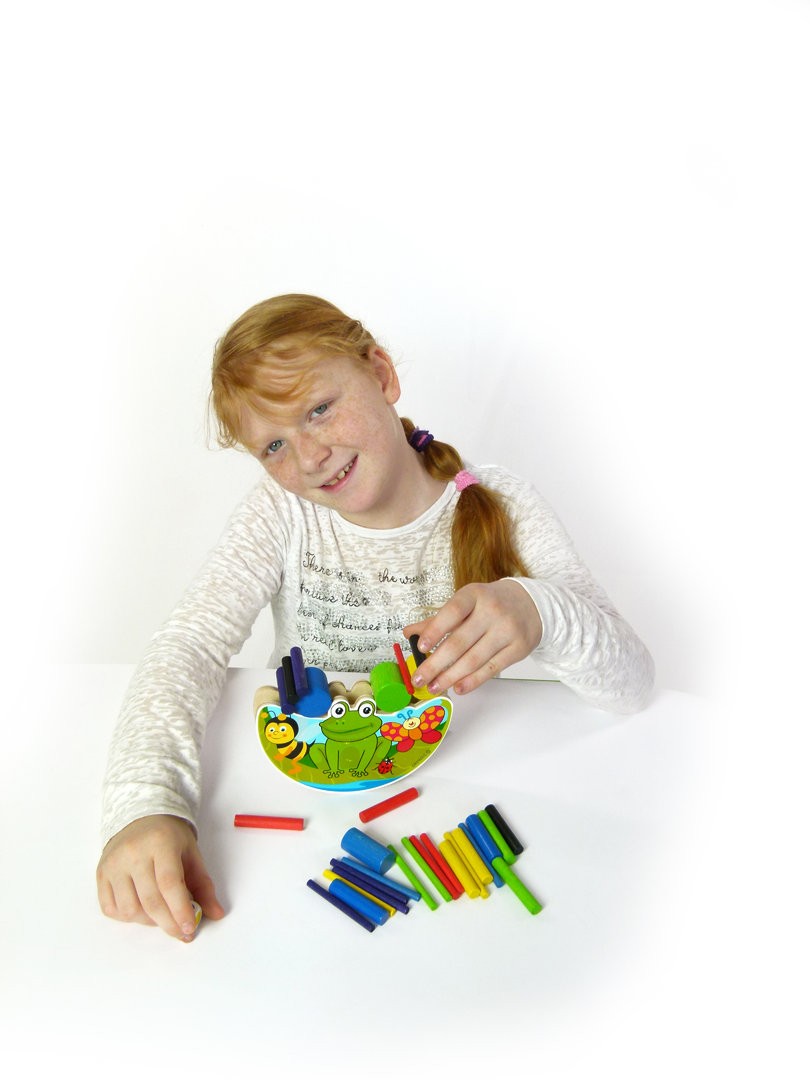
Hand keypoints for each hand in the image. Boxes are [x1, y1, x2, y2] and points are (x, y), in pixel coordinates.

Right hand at [96, 814, 224, 941]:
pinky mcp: (101, 874)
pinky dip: (128, 918)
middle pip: (150, 900)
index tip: (190, 929)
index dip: (180, 910)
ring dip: (149, 922)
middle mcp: (133, 852)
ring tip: (162, 915)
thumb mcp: (192, 853)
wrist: (141, 816)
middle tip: (182, 933)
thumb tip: (216, 913)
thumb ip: (204, 885)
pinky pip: (111, 909)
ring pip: (129, 909)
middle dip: (169, 924)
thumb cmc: (169, 837)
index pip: (169, 883)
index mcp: (160, 843)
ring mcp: (114, 864)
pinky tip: (142, 910)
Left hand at [403, 580, 542, 695]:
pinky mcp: (518, 649)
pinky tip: (458, 687)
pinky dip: (472, 681)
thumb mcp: (466, 603)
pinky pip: (491, 669)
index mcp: (474, 595)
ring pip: (474, 659)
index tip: (420, 647)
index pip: (452, 611)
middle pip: (459, 642)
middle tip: (419, 679)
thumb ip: (437, 619)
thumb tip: (409, 633)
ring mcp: (506, 630)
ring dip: (450, 676)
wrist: (531, 604)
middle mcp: (492, 611)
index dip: (435, 630)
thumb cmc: (491, 604)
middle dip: (435, 664)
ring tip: (434, 686)